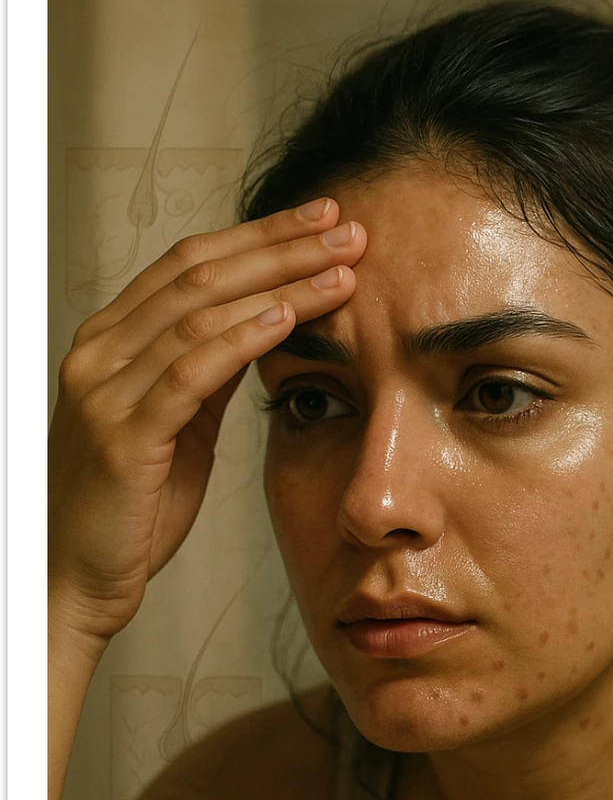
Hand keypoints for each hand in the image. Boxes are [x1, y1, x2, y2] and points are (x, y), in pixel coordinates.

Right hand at [48, 198, 364, 646]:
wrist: (79, 579)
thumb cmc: (131, 508)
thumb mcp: (178, 425)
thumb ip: (206, 373)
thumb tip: (262, 323)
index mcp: (111, 341)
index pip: (189, 262)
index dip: (259, 236)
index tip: (322, 220)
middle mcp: (100, 352)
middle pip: (198, 273)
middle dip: (280, 247)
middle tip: (347, 229)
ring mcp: (105, 391)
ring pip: (198, 313)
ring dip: (277, 286)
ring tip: (339, 272)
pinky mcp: (121, 436)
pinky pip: (189, 373)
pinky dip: (241, 339)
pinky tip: (286, 319)